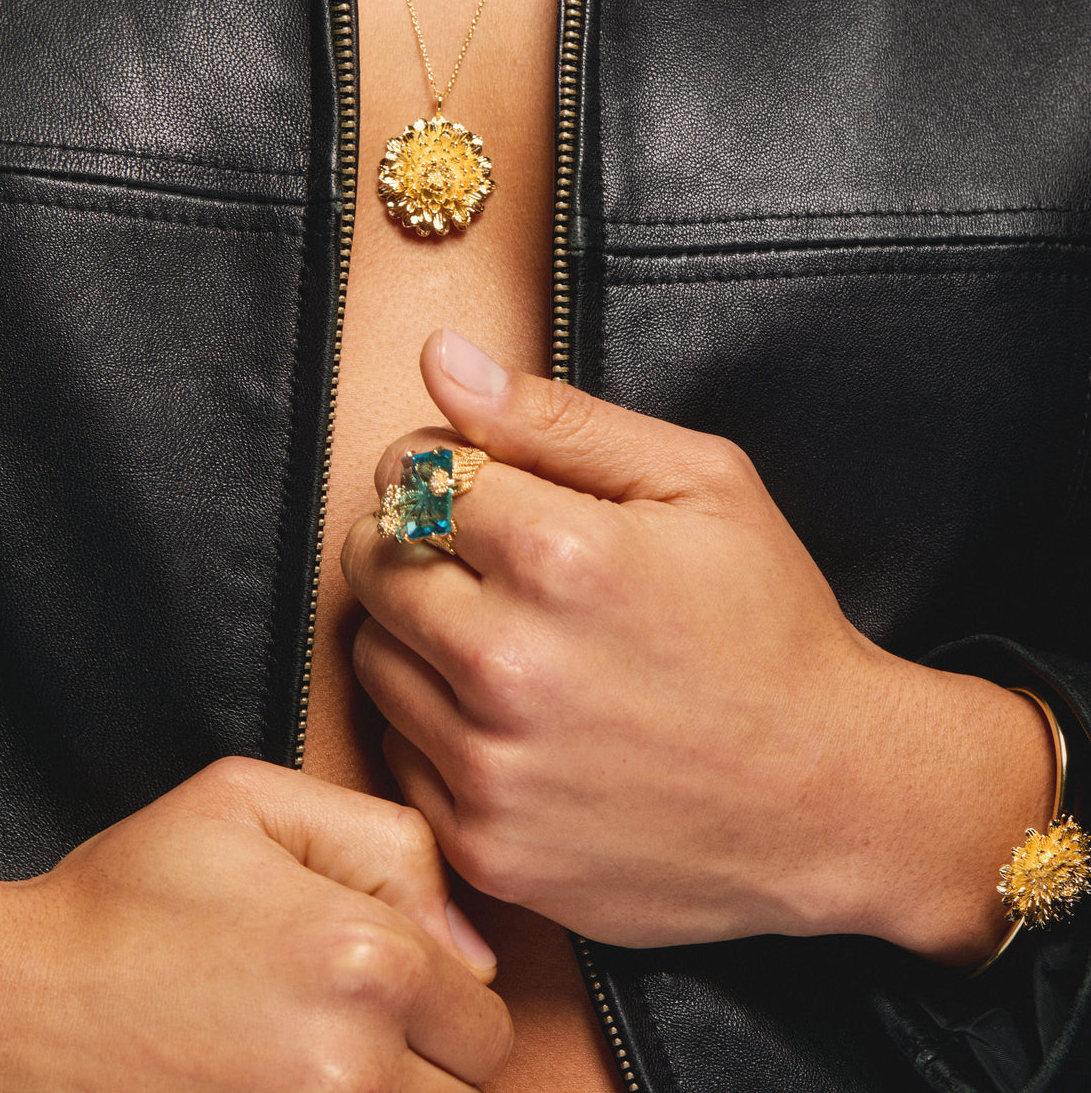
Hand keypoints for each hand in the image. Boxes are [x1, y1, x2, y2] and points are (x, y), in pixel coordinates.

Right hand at [0, 758, 511, 1090]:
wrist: (28, 999)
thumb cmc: (132, 895)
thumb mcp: (254, 801)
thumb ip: (388, 841)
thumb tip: (467, 942)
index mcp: (363, 960)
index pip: (485, 1012)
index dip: (447, 987)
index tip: (392, 966)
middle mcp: (349, 1064)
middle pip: (468, 1088)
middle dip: (434, 1051)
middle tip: (359, 1013)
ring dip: (393, 1089)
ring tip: (323, 1046)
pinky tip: (293, 1076)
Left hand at [342, 331, 1053, 962]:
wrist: (831, 796)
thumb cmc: (771, 628)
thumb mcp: (698, 483)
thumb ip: (555, 417)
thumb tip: (442, 360)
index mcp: (560, 556)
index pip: (414, 474)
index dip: (445, 469)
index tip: (482, 490)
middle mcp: (510, 665)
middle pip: (374, 562)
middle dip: (415, 541)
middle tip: (488, 558)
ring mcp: (492, 767)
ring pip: (372, 656)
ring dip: (417, 631)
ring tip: (509, 633)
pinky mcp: (486, 845)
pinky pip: (397, 750)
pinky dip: (435, 722)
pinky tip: (514, 712)